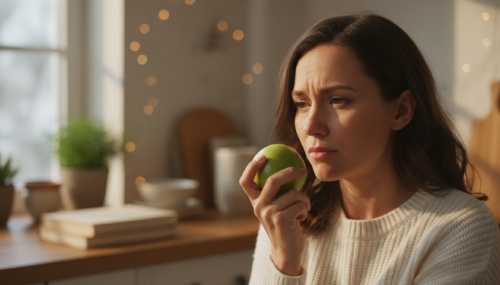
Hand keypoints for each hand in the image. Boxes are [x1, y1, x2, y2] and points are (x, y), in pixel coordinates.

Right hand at [239, 154, 309, 274]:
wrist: (287, 252)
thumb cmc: (285, 227)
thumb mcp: (277, 209)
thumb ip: (278, 194)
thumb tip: (289, 167)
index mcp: (254, 203)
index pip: (246, 181)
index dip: (252, 166)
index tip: (264, 154)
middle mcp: (258, 207)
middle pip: (272, 180)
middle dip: (288, 172)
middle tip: (300, 169)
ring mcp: (269, 213)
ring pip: (293, 193)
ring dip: (304, 199)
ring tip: (303, 208)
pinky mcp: (281, 218)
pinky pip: (300, 203)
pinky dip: (306, 208)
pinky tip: (302, 217)